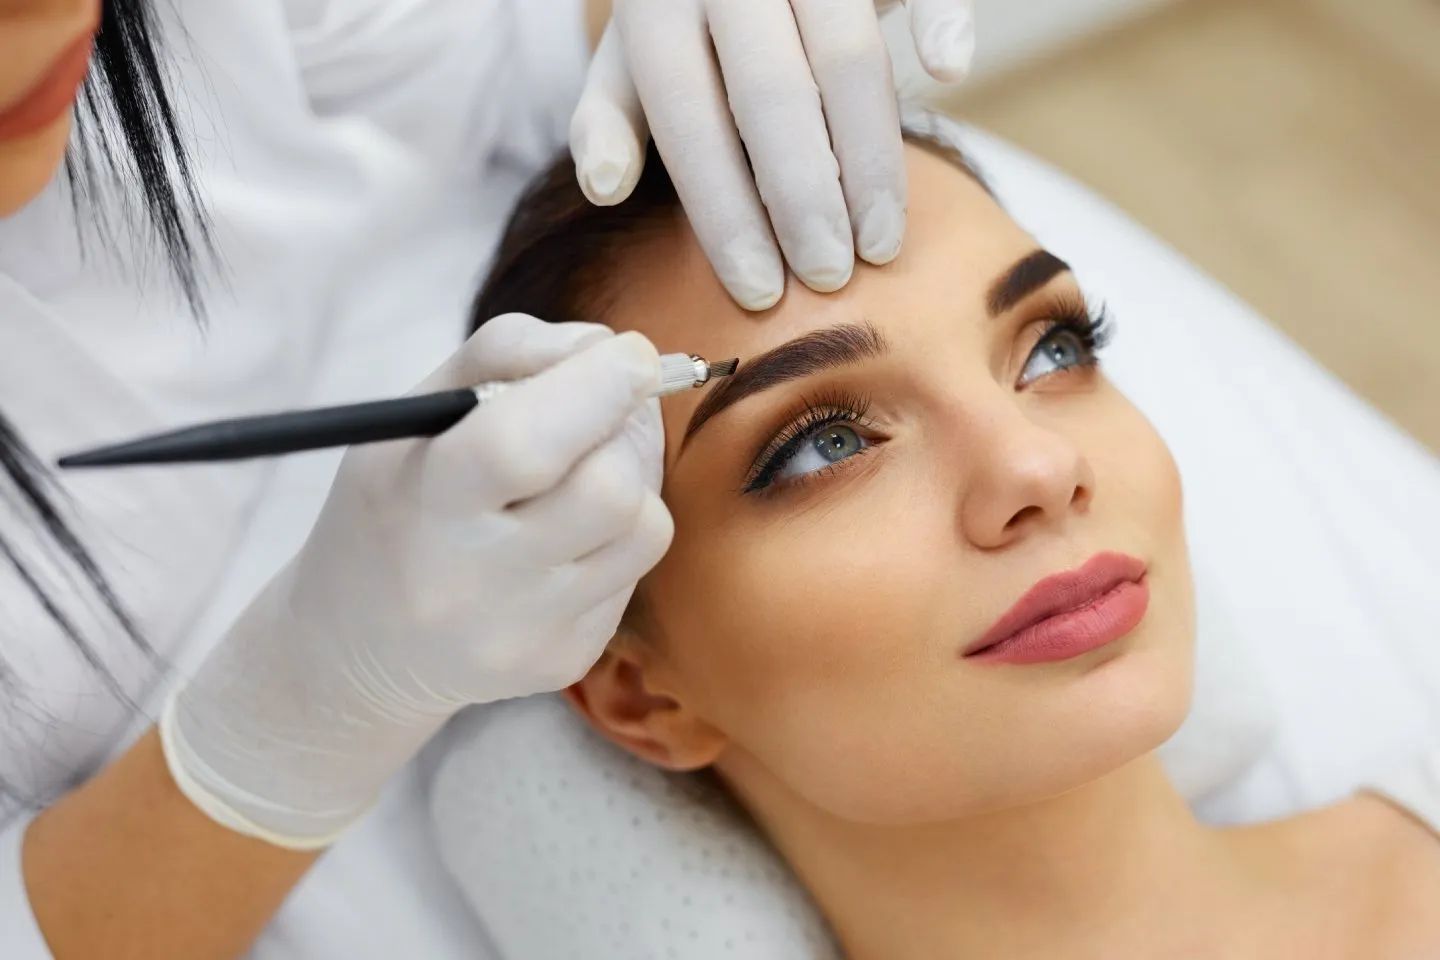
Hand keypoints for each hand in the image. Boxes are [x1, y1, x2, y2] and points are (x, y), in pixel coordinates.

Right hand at [161, 315, 672, 846]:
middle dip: (624, 430)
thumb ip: (506, 354)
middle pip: (608, 490)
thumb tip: (608, 348)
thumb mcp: (416, 413)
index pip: (521, 445)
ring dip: (630, 484)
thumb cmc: (401, 501)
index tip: (632, 352)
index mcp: (423, 502)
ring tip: (577, 479)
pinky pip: (633, 574)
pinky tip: (564, 540)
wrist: (361, 646)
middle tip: (606, 413)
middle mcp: (472, 580)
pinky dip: (615, 538)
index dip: (596, 388)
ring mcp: (523, 631)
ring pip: (644, 530)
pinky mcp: (562, 660)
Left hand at [570, 0, 975, 310]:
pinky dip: (940, 18)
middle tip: (827, 276)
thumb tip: (602, 187)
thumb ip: (612, 117)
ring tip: (880, 242)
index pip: (688, 120)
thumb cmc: (686, 12)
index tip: (760, 290)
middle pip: (771, 95)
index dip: (724, 213)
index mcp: (657, 7)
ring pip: (848, 57)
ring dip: (871, 158)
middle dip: (803, 198)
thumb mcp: (631, 56)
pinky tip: (948, 71)